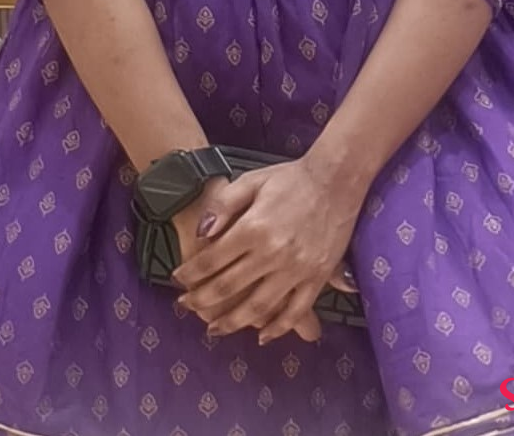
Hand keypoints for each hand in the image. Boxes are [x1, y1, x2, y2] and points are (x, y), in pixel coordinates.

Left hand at [170, 158, 363, 344]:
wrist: (335, 179)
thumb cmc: (290, 178)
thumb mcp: (251, 180)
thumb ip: (223, 205)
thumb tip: (201, 233)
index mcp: (254, 227)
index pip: (212, 260)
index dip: (190, 273)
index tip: (177, 281)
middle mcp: (273, 253)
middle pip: (228, 287)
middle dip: (201, 300)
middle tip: (185, 306)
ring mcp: (296, 269)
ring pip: (258, 307)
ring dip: (232, 322)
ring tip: (214, 328)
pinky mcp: (317, 277)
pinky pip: (295, 311)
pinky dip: (277, 328)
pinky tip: (261, 335)